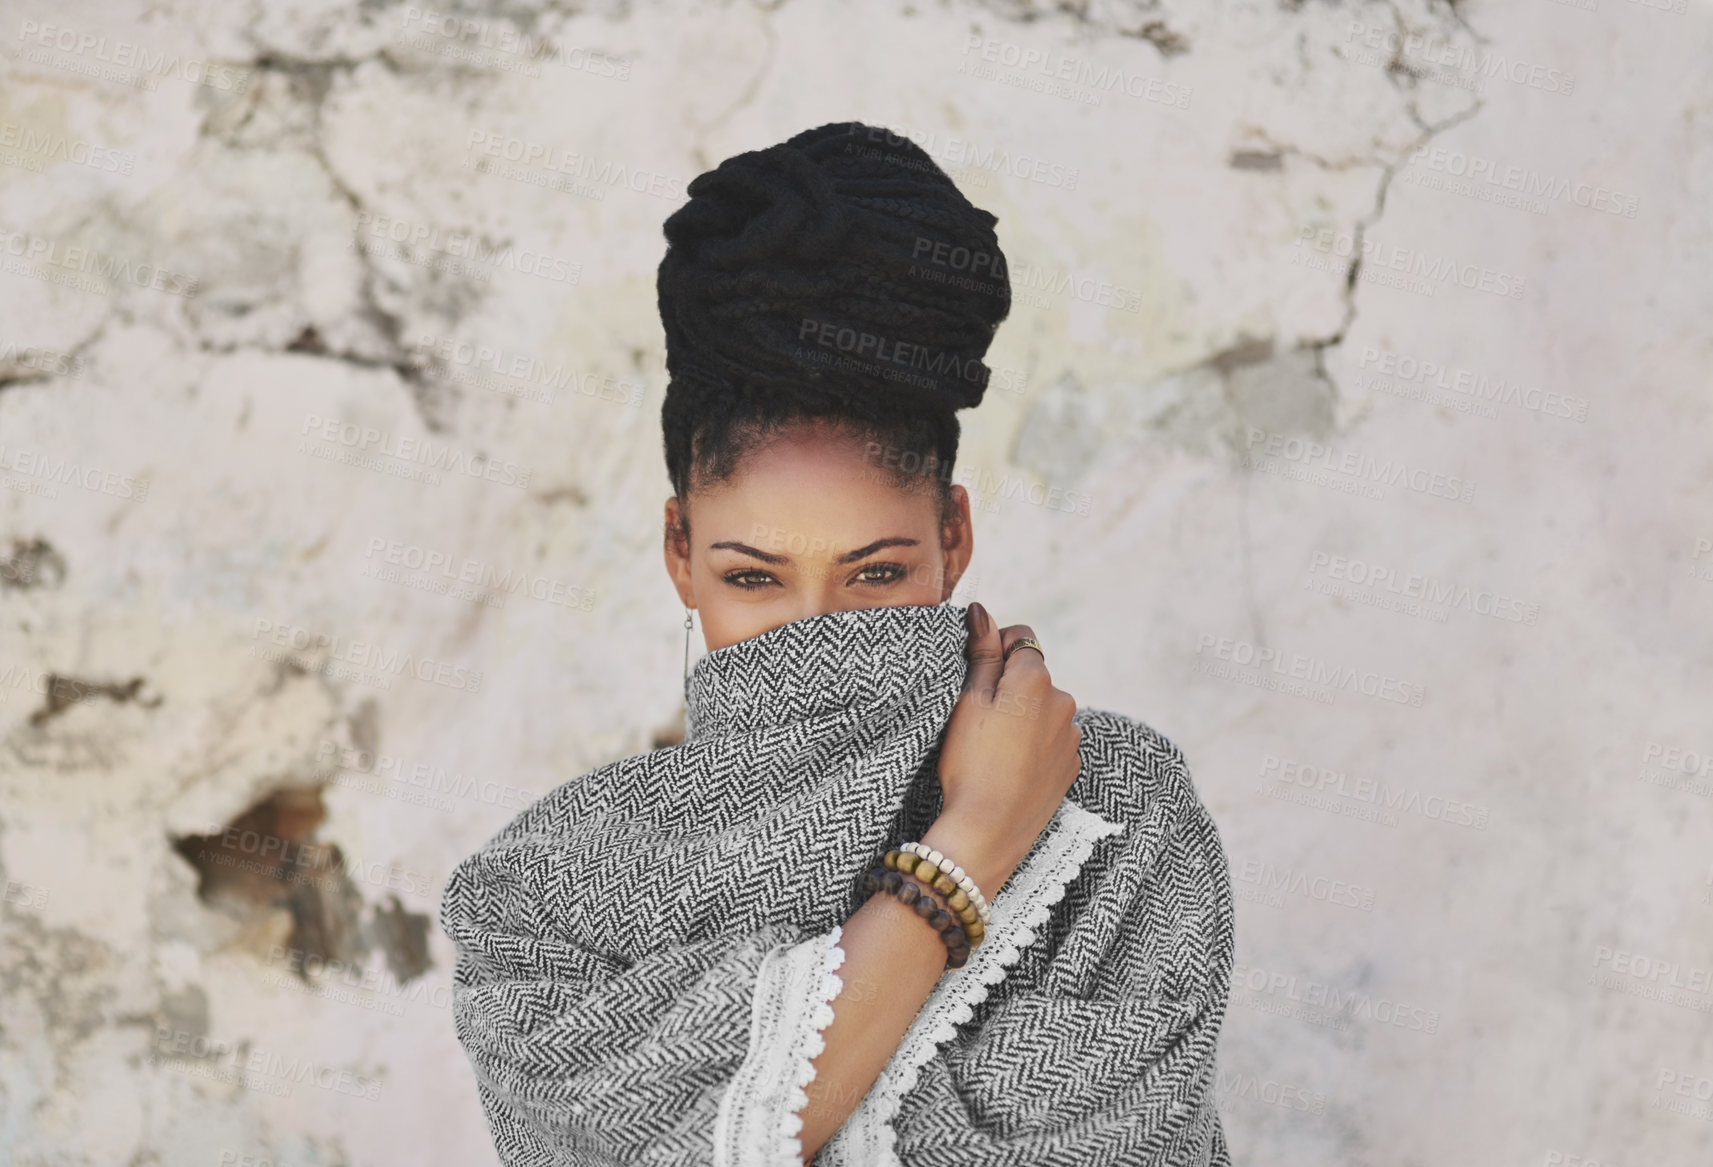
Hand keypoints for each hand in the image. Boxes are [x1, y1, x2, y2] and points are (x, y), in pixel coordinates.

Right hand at [922, 602, 1082, 896]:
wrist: (989, 831)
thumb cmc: (969, 764)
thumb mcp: (967, 702)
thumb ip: (981, 652)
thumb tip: (982, 611)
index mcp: (1036, 679)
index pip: (1020, 638)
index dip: (994, 650)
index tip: (976, 679)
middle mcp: (1064, 701)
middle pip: (1033, 675)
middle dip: (1009, 687)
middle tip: (978, 720)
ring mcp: (1071, 736)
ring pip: (1043, 709)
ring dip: (1023, 716)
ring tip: (993, 749)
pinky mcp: (1071, 765)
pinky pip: (1051, 739)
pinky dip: (1033, 744)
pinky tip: (1010, 767)